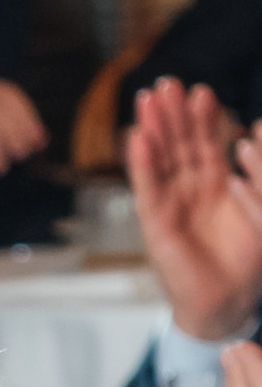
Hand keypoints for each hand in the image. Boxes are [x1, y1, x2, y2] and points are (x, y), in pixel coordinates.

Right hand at [126, 77, 261, 343]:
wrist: (231, 302)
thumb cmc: (249, 261)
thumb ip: (261, 170)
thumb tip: (254, 129)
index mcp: (215, 183)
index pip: (206, 142)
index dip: (202, 117)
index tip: (200, 90)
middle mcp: (189, 190)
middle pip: (179, 144)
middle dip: (173, 115)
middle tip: (167, 84)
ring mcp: (170, 205)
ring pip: (160, 160)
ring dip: (151, 130)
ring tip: (148, 100)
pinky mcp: (156, 225)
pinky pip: (147, 189)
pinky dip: (142, 164)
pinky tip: (137, 139)